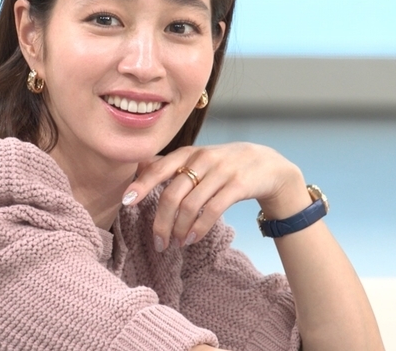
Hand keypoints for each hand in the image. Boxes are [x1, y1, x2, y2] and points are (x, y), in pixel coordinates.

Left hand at [122, 142, 311, 250]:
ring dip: (179, 228)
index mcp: (188, 152)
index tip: (126, 202)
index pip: (159, 168)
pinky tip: (191, 239)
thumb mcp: (198, 159)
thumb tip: (138, 168)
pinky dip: (198, 228)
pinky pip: (212, 210)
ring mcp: (221, 171)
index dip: (141, 185)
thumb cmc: (225, 165)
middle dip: (161, 221)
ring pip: (190, 205)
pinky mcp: (237, 185)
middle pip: (172, 193)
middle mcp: (202, 159)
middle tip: (158, 242)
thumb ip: (170, 164)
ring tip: (176, 243)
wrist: (269, 166)